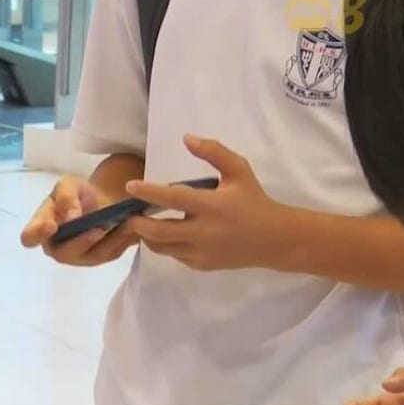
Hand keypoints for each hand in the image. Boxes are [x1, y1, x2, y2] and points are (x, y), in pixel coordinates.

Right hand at [20, 175, 139, 265]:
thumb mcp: (69, 185)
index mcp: (42, 227)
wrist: (101, 200)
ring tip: (121, 225)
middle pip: (62, 254)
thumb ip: (66, 197)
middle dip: (80, 242)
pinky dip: (121, 241)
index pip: (29, 238)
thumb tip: (70, 217)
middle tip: (97, 229)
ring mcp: (78, 256)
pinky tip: (129, 228)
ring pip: (90, 256)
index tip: (52, 225)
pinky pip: (109, 254)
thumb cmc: (77, 193)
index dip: (37, 235)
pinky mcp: (99, 258)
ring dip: (107, 242)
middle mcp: (56, 247)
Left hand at [123, 135, 297, 271]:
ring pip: (161, 247)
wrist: (274, 240)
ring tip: (142, 222)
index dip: (148, 192)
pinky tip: (165, 232)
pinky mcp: (200, 265)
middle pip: (158, 232)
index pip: (173, 198)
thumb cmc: (254, 201)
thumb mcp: (239, 171)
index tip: (130, 186)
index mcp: (212, 206)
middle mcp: (203, 232)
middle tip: (129, 212)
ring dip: (146, 235)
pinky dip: (164, 244)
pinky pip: (173, 254)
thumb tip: (186, 138)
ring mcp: (201, 252)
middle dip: (137, 223)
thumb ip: (214, 152)